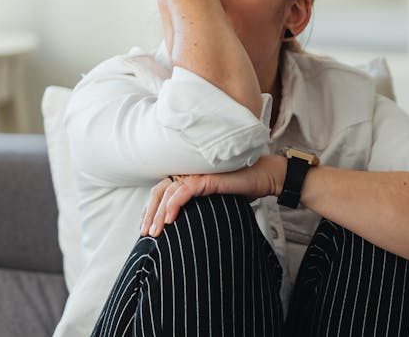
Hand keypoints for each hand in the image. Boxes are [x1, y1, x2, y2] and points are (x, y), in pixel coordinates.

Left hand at [139, 155, 286, 236]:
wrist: (264, 178)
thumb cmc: (242, 191)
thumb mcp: (214, 204)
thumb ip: (199, 209)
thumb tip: (185, 231)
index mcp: (188, 178)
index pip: (161, 192)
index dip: (150, 209)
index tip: (144, 228)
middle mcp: (189, 173)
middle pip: (159, 191)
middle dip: (149, 214)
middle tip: (144, 234)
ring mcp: (197, 174)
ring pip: (168, 192)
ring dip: (158, 214)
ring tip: (154, 232)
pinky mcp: (207, 178)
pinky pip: (185, 190)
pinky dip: (174, 204)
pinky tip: (169, 219)